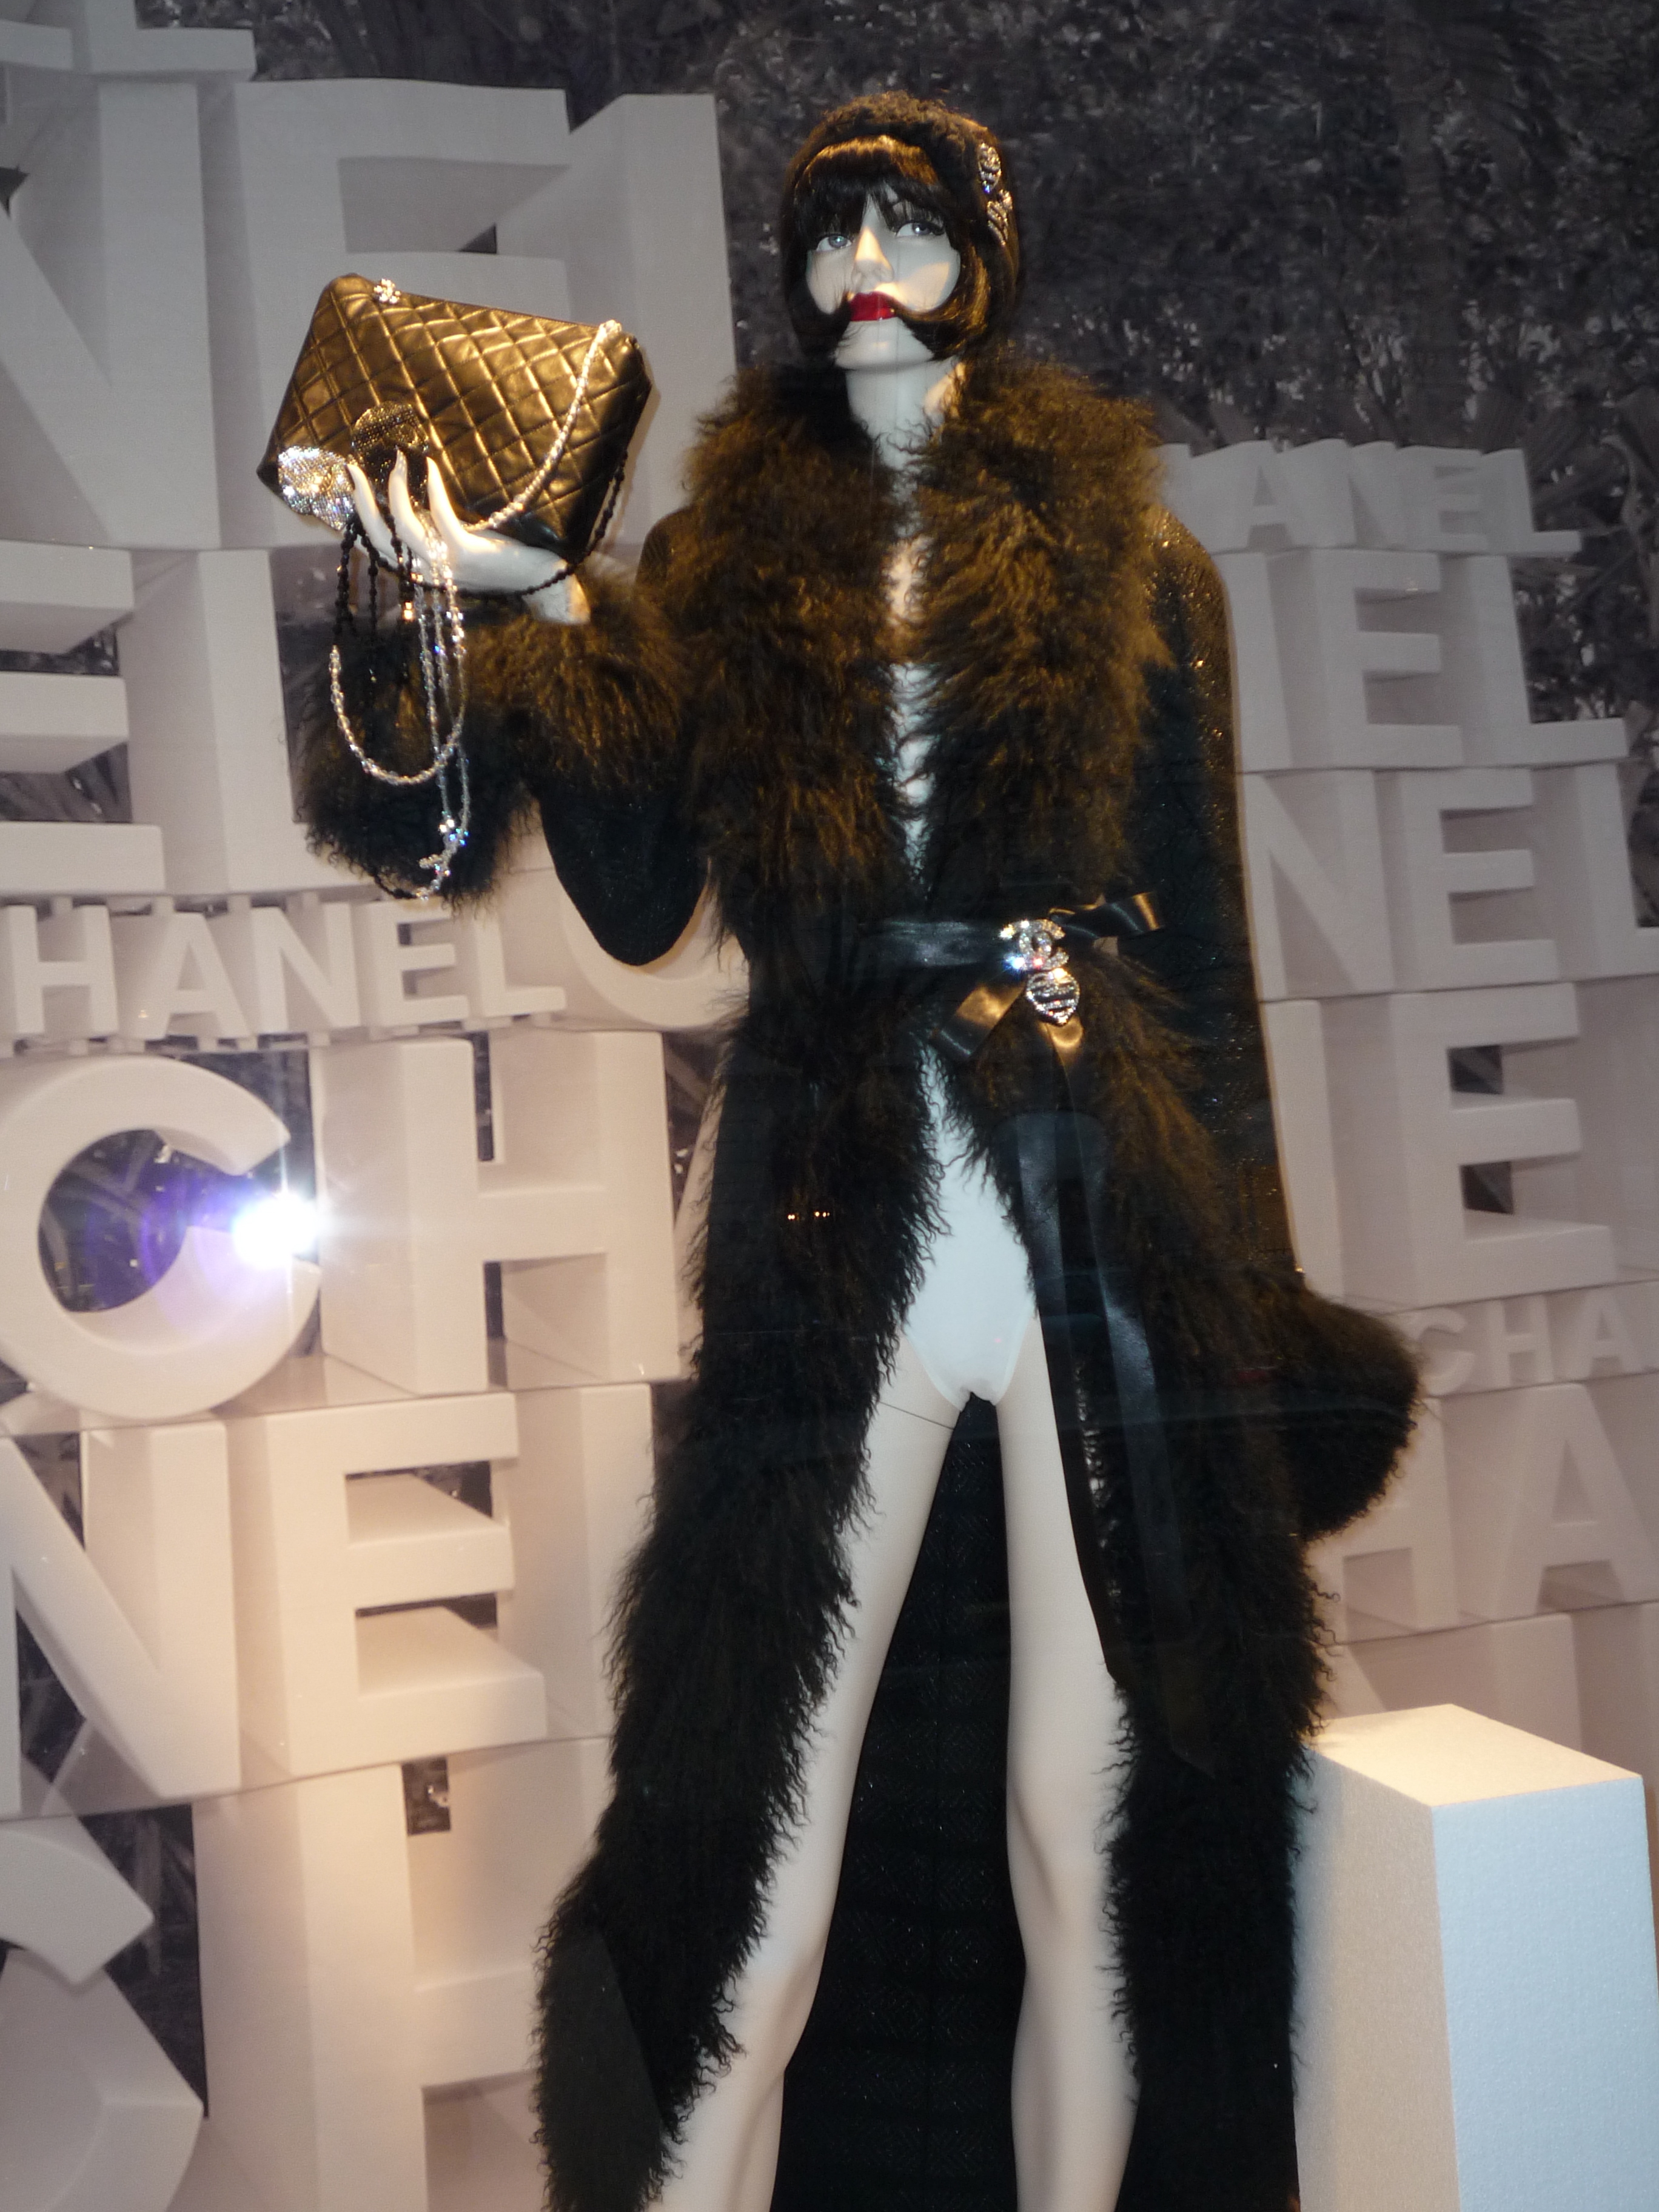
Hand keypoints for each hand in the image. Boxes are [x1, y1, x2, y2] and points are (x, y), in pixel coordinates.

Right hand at [349, 452, 588, 624]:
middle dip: (362, 502)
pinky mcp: (467, 553)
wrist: (538, 580)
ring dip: (394, 491)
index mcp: (423, 572)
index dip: (357, 522)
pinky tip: (430, 465)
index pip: (378, 551)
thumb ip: (433, 532)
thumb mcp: (458, 545)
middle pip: (380, 539)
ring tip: (397, 461)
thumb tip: (410, 499)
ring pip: (402, 528)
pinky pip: (440, 517)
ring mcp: (446, 565)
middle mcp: (429, 574)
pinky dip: (433, 488)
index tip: (347, 491)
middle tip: (353, 468)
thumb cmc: (500, 558)